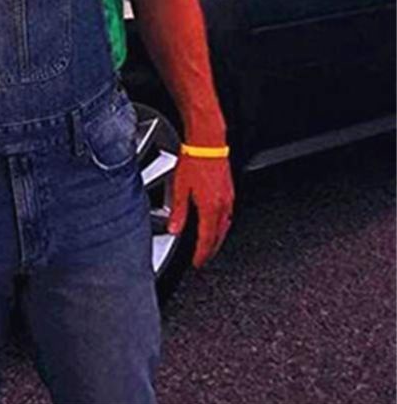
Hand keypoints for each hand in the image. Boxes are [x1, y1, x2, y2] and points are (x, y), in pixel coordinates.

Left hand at [168, 153, 234, 267]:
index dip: (202, 254)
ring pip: (225, 226)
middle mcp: (223, 205)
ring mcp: (228, 198)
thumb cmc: (194, 160)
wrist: (208, 142)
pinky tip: (215, 222)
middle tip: (203, 258)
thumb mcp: (180, 187)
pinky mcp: (229, 190)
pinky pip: (228, 214)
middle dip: (211, 250)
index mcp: (210, 207)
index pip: (207, 239)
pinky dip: (221, 224)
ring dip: (217, 237)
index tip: (197, 262)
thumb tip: (174, 229)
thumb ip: (178, 211)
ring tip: (209, 244)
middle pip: (218, 236)